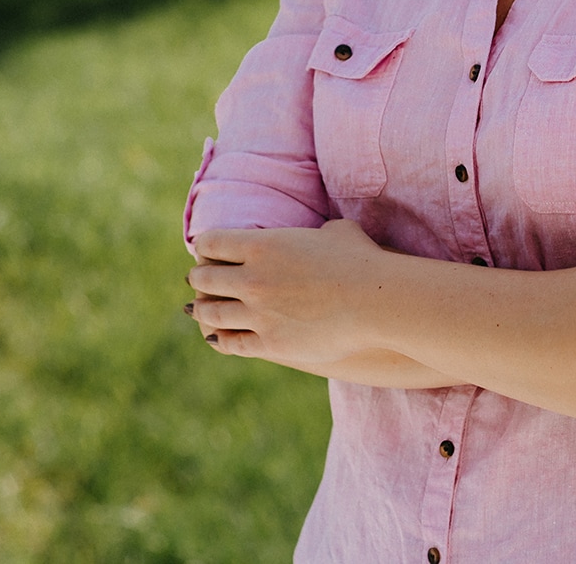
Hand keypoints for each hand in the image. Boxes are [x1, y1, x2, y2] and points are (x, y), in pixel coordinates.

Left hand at [189, 220, 391, 366]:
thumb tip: (318, 236)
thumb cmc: (363, 260)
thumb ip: (314, 233)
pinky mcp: (270, 344)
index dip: (205, 247)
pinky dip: (219, 338)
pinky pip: (230, 342)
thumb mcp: (335, 232)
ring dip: (202, 309)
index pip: (211, 243)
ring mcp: (258, 314)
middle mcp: (252, 278)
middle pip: (204, 279)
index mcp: (262, 245)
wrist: (377, 302)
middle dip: (199, 279)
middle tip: (197, 281)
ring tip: (199, 309)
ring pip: (211, 313)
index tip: (207, 252)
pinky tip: (217, 336)